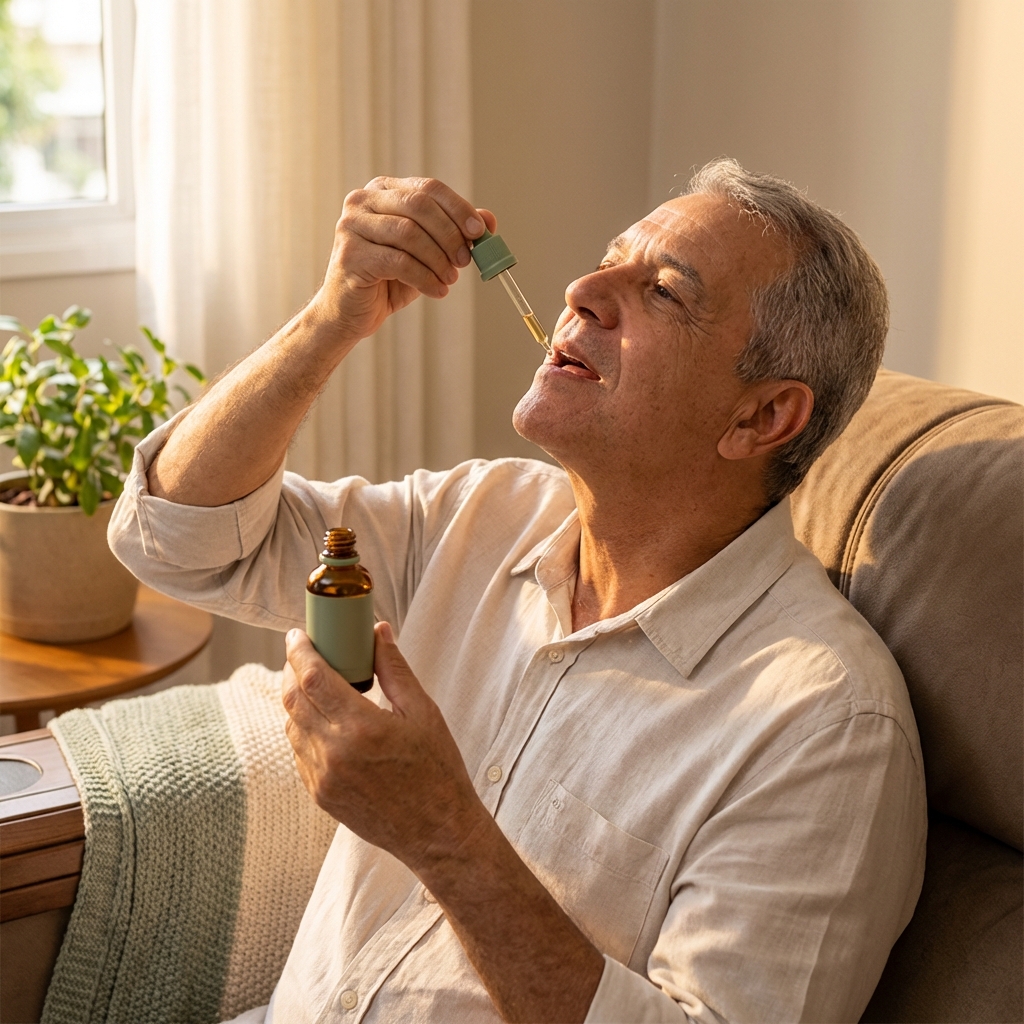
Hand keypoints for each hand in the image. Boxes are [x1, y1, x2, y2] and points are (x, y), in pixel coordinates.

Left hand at [282, 621, 487, 870]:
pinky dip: (303, 728)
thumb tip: (377, 632)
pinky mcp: (320, 795)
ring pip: (291, 726)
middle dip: (292, 670)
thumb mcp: (423, 712)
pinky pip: (299, 752)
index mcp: (361, 727)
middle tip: (304, 653)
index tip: (296, 634)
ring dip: (296, 699)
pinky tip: (323, 719)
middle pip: (293, 699)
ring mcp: (322, 778)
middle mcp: (334, 753)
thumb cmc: (437, 770)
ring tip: (315, 684)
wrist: (437, 832)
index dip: (299, 651)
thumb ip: (394, 669)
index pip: (313, 678)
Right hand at [311, 176, 496, 344]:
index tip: (479, 232)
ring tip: (450, 280)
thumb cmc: (389, 279)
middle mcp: (363, 201)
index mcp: (383, 191)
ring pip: (409, 233)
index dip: (458, 209)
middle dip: (450, 235)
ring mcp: (352, 225)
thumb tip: (489, 220)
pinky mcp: (350, 254)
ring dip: (438, 259)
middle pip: (419, 206)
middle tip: (466, 261)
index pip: (428, 188)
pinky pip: (398, 261)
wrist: (350, 312)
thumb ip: (454, 234)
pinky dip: (424, 278)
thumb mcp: (428, 254)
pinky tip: (437, 291)